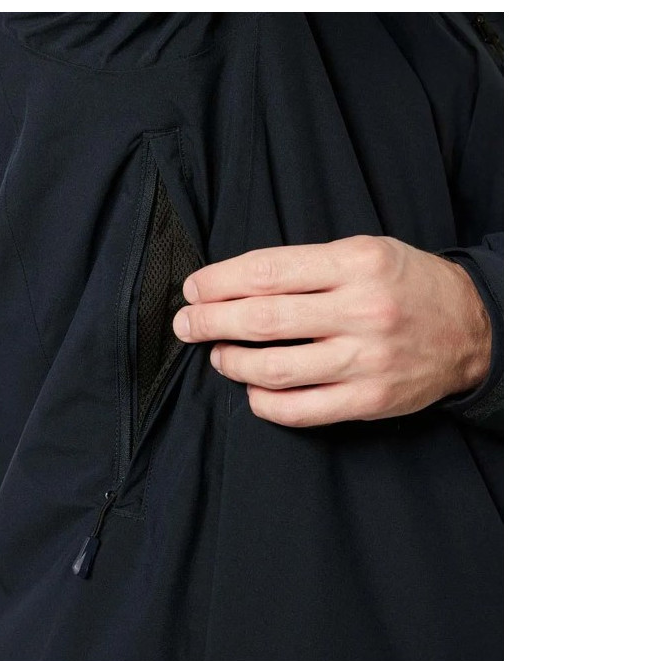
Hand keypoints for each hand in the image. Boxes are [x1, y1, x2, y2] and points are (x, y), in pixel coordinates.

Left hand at [172, 235, 490, 426]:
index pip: (268, 272)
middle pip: (264, 320)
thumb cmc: (406, 284)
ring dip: (233, 363)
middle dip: (212, 322)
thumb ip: (308, 266)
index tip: (194, 288)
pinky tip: (253, 390)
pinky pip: (302, 409)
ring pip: (277, 368)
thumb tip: (234, 283)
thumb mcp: (365, 252)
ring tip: (218, 355)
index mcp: (357, 263)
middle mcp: (363, 310)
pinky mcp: (371, 400)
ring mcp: (368, 359)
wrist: (472, 327)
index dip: (220, 282)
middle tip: (187, 323)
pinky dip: (266, 402)